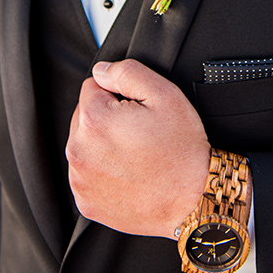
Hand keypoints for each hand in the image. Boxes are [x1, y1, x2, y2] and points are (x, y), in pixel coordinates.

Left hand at [66, 59, 210, 238]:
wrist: (193, 201)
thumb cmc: (182, 150)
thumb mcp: (165, 95)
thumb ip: (127, 72)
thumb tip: (101, 71)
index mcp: (94, 120)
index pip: (93, 86)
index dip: (119, 93)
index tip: (138, 111)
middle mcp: (79, 150)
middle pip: (85, 116)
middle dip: (108, 118)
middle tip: (141, 133)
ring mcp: (80, 180)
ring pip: (85, 144)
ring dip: (103, 144)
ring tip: (136, 155)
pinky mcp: (86, 201)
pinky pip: (87, 174)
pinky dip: (103, 171)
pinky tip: (129, 174)